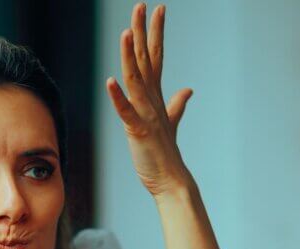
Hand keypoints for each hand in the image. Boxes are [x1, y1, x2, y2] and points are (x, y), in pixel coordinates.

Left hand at [107, 3, 194, 196]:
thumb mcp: (170, 123)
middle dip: (144, 31)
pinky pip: (126, 111)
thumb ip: (177, 105)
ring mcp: (147, 114)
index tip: (158, 9)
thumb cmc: (166, 153)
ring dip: (130, 55)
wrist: (172, 181)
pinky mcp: (139, 130)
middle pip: (146, 59)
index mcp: (156, 96)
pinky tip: (110, 80)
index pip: (155, 56)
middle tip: (143, 5)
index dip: (156, 32)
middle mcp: (152, 100)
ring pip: (136, 78)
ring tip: (127, 31)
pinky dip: (118, 96)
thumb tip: (189, 90)